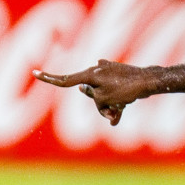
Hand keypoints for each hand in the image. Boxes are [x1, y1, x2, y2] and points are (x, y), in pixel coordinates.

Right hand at [32, 60, 158, 125]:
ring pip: (101, 96)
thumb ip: (93, 98)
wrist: (150, 81)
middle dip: (99, 107)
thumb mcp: (105, 99)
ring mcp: (107, 73)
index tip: (35, 73)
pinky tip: (120, 113)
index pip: (66, 80)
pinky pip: (112, 94)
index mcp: (90, 75)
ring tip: (122, 110)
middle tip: (113, 113)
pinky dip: (115, 104)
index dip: (49, 79)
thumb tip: (86, 90)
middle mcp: (96, 71)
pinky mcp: (118, 78)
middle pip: (89, 95)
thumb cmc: (126, 89)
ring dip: (109, 107)